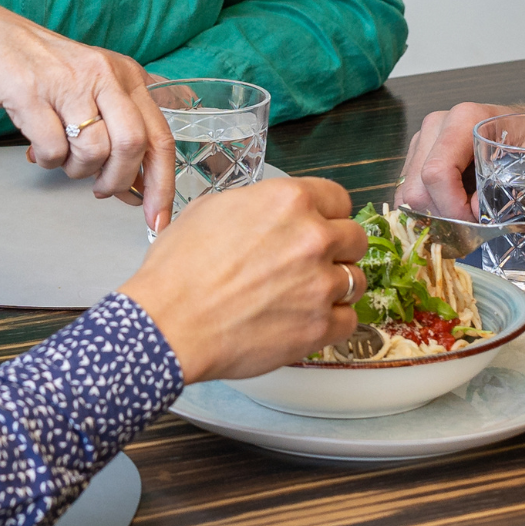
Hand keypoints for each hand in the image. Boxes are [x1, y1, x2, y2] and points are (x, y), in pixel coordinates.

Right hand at [0, 0, 174, 227]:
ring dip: (77, 169)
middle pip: (132, 145)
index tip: (157, 218)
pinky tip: (40, 147)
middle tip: (100, 188)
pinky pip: (53, 149)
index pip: (160, 136)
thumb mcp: (92, 88)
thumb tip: (139, 188)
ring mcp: (67, 82)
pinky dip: (48, 161)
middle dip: (118, 180)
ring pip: (93, 151)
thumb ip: (118, 130)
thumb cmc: (42, 70)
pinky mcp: (31, 93)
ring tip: (63, 157)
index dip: (162, 184)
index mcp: (126, 75)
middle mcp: (103, 74)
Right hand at [117, 177, 369, 382]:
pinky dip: (331, 322)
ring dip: (335, 287)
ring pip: (355, 280)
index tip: (322, 226)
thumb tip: (270, 215)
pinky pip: (348, 320)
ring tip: (304, 296)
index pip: (339, 198)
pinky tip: (306, 321)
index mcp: (288, 200)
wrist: (168, 323)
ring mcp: (320, 284)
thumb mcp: (210, 210)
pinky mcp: (319, 326)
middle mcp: (313, 237)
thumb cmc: (178, 269)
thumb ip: (256, 206)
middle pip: (355, 239)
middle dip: (337, 250)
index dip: (329, 214)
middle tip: (312, 264)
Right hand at [393, 93, 524, 218]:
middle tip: (473, 224)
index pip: (437, 173)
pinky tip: (452, 208)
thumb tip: (475, 211)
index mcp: (463, 120)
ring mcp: (423, 138)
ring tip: (464, 215)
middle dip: (443, 215)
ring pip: (408, 193)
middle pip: (417, 188)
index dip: (453, 207)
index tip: (475, 221)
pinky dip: (427, 207)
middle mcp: (437, 125)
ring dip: (434, 213)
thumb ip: (506, 186)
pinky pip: (407, 190)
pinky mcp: (417, 152)